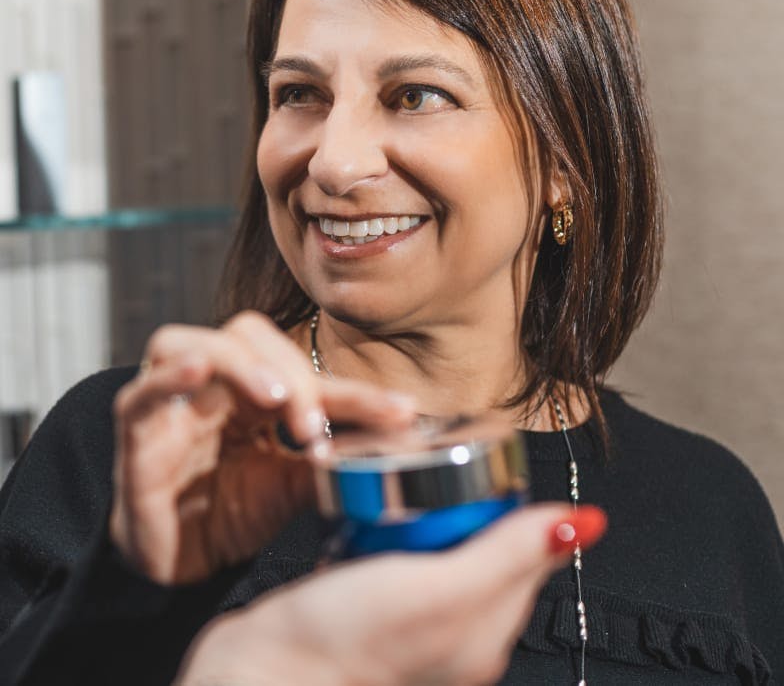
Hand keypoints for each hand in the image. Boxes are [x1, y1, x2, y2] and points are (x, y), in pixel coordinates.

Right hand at [109, 311, 413, 583]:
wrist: (175, 565)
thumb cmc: (226, 512)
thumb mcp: (292, 484)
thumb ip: (332, 459)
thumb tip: (396, 443)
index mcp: (251, 389)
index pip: (306, 370)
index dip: (354, 390)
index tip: (400, 413)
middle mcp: (211, 384)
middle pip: (247, 335)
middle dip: (292, 372)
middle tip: (315, 425)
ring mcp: (170, 404)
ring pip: (189, 341)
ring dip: (238, 362)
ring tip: (275, 398)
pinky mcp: (136, 435)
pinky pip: (140, 393)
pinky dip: (168, 376)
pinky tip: (197, 370)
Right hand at [175, 504, 606, 685]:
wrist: (261, 673)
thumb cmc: (345, 640)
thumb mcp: (442, 588)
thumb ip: (510, 553)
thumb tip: (587, 521)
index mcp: (488, 629)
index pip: (528, 550)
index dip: (512, 504)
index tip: (483, 469)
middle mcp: (460, 633)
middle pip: (486, 546)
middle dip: (467, 506)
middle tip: (433, 477)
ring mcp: (416, 623)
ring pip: (442, 548)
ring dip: (427, 515)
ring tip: (401, 493)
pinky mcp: (377, 612)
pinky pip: (401, 559)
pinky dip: (392, 534)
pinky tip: (370, 521)